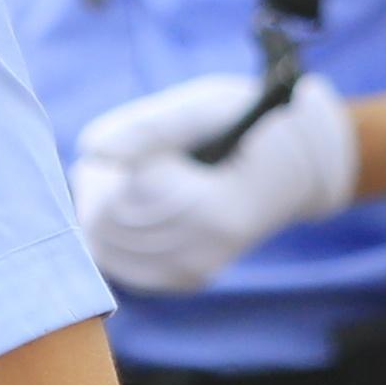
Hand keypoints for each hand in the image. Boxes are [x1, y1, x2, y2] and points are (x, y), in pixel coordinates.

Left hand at [69, 69, 363, 294]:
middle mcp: (205, 250)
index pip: (124, 200)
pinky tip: (127, 209)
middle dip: (96, 188)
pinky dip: (110, 235)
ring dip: (99, 209)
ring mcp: (195, 270)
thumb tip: (92, 149)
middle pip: (108, 227)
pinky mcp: (185, 278)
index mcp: (214, 208)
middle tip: (110, 160)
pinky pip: (120, 266)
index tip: (117, 148)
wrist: (294, 170)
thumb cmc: (248, 127)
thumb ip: (151, 125)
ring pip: (106, 249)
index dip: (108, 169)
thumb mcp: (208, 107)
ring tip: (120, 179)